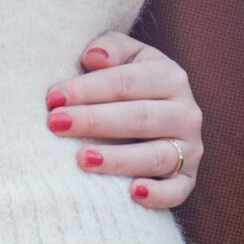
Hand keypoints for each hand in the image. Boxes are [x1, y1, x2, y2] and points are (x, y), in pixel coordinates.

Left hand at [45, 35, 202, 211]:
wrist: (153, 113)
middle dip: (94, 121)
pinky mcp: (187, 179)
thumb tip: (94, 57)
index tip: (53, 97)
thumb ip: (110, 48)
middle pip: (139, 117)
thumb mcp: (124, 57)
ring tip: (82, 158)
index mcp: (170, 76)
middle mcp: (186, 112)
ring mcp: (190, 148)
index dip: (88, 89)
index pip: (126, 82)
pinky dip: (158, 195)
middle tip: (55, 124)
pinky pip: (177, 190)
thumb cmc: (127, 84)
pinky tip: (132, 193)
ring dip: (118, 159)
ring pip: (156, 156)